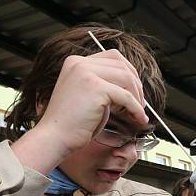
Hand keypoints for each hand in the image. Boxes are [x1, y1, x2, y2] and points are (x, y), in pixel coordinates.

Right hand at [12, 49, 147, 172]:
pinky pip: (126, 96)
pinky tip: (139, 118)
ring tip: (138, 112)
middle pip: (121, 64)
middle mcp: (79, 63)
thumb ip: (104, 84)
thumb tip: (132, 84)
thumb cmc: (72, 123)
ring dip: (137, 97)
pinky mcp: (95, 87)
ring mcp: (86, 73)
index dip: (129, 74)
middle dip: (136, 84)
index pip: (113, 57)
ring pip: (127, 78)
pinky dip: (136, 109)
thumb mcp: (88, 95)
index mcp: (76, 62)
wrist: (55, 138)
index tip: (135, 92)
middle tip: (140, 103)